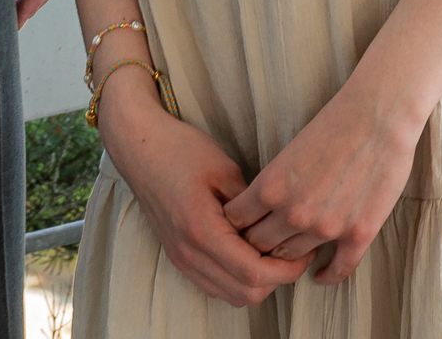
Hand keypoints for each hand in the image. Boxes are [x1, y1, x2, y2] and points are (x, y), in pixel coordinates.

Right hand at [97, 74, 309, 306]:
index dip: (287, 270)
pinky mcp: (178, 256)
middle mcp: (189, 253)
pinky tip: (248, 253)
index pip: (254, 274)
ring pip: (231, 295)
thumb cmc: (180, 149)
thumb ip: (251, 206)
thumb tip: (276, 229)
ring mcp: (180, 258)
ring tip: (272, 252)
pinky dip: (237, 280)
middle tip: (292, 252)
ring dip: (257, 283)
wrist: (137, 144)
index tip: (304, 252)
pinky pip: (214, 285)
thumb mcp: (224, 169)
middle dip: (276, 280)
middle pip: (246, 294)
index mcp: (202, 230)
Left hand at [221, 86, 421, 283]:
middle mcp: (293, 212)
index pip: (236, 222)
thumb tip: (263, 207)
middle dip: (257, 246)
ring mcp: (326, 227)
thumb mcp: (289, 151)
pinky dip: (328, 275)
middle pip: (260, 246)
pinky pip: (339, 269)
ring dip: (291, 259)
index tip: (242, 227)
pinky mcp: (359, 233)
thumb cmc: (335, 123)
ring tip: (291, 256)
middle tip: (262, 246)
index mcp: (270, 187)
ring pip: (294, 259)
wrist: (379, 116)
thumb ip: (275, 184)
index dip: (236, 226)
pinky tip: (321, 274)